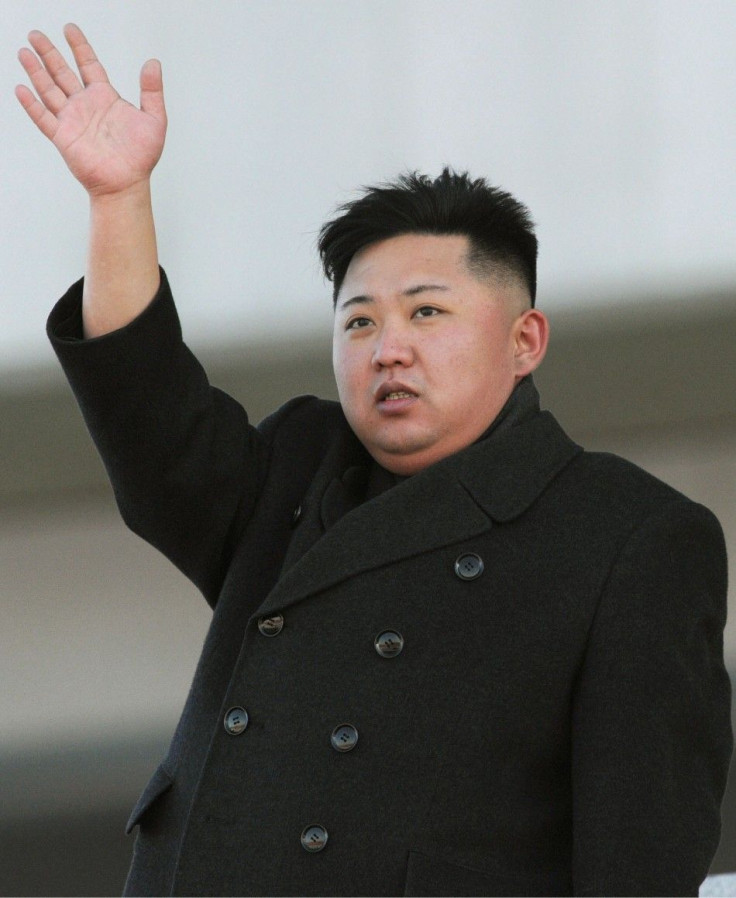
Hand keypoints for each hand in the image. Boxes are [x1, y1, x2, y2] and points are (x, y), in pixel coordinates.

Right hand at [16, 23, 166, 196]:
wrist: (128, 184)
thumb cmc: (141, 157)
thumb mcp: (154, 120)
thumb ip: (152, 91)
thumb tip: (153, 63)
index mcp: (105, 98)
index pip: (88, 65)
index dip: (79, 46)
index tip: (69, 29)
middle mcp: (85, 106)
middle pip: (62, 73)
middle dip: (49, 53)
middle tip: (35, 34)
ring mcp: (72, 120)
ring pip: (49, 90)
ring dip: (36, 72)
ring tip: (24, 53)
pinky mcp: (63, 137)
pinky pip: (44, 118)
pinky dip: (32, 104)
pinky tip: (22, 88)